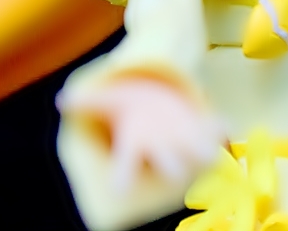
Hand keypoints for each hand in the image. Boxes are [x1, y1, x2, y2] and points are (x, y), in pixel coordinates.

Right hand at [55, 76, 226, 194]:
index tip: (118, 189)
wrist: (157, 97)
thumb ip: (87, 100)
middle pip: (166, 164)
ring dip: (203, 153)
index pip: (125, 165)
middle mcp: (161, 148)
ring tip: (210, 152)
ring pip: (196, 153)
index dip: (122, 177)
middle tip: (175, 171)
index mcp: (135, 144)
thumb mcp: (108, 98)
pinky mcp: (203, 126)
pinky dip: (221, 128)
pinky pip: (215, 129)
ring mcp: (184, 139)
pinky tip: (226, 124)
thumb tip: (61, 99)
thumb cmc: (130, 105)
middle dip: (172, 167)